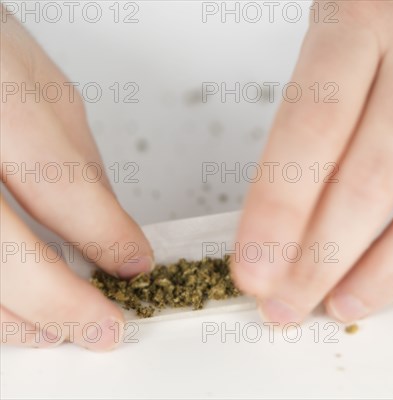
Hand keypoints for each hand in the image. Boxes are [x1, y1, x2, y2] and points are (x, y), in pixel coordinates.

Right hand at [0, 11, 152, 349]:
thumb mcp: (42, 94)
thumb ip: (77, 165)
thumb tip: (112, 231)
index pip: (54, 181)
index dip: (101, 233)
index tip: (134, 264)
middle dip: (57, 299)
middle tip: (103, 326)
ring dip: (13, 316)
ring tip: (58, 330)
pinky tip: (10, 314)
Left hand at [232, 0, 392, 322]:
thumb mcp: (335, 27)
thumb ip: (311, 113)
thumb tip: (283, 219)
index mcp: (362, 17)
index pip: (312, 133)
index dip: (278, 214)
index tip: (254, 269)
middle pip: (373, 180)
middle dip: (322, 259)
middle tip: (288, 303)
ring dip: (392, 270)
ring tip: (346, 303)